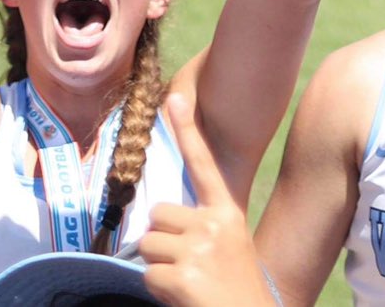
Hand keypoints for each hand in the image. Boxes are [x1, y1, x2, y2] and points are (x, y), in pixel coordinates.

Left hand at [140, 92, 276, 306]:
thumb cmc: (237, 290)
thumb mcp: (229, 247)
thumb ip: (202, 228)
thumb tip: (161, 220)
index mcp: (227, 214)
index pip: (203, 165)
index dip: (187, 130)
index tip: (174, 98)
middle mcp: (213, 225)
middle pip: (158, 215)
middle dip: (162, 241)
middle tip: (189, 268)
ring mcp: (198, 249)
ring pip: (148, 246)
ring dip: (159, 268)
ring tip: (189, 285)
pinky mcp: (183, 276)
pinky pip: (148, 275)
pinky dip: (160, 291)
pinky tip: (185, 298)